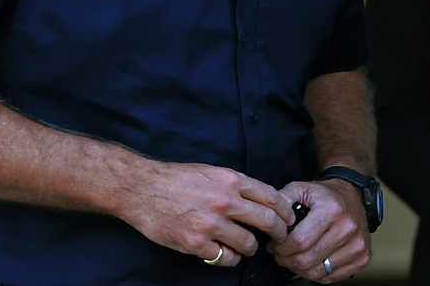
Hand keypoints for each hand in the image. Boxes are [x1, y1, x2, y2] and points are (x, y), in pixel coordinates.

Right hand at [120, 161, 294, 267]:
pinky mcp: (196, 243)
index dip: (284, 210)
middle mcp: (224, 201)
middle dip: (279, 231)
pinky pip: (225, 258)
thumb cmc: (176, 178)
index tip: (288, 217)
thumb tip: (260, 198)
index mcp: (231, 180)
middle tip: (280, 236)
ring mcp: (210, 224)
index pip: (271, 196)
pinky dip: (230, 258)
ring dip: (252, 248)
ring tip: (248, 246)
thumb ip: (235, 184)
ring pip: (248, 243)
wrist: (142, 189)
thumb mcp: (212, 171)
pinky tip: (227, 254)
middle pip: (267, 220)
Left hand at [269, 178, 370, 281]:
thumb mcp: (301, 188)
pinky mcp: (363, 257)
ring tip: (293, 259)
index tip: (274, 246)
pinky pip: (331, 278)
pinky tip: (310, 262)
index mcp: (332, 210)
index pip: (299, 241)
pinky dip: (316, 274)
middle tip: (280, 255)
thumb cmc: (324, 195)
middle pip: (307, 260)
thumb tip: (270, 219)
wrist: (351, 195)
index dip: (281, 248)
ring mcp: (358, 245)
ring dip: (299, 270)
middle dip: (286, 261)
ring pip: (318, 272)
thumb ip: (281, 200)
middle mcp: (348, 228)